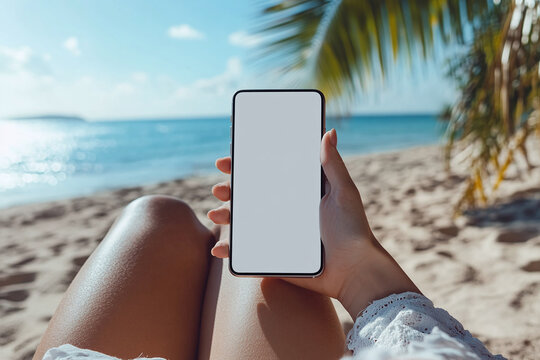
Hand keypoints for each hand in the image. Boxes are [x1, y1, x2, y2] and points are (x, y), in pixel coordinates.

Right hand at [208, 129, 418, 317]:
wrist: (355, 271)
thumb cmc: (353, 230)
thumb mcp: (343, 192)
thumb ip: (332, 164)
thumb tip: (329, 131)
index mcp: (298, 193)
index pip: (267, 174)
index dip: (247, 166)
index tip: (229, 159)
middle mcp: (285, 211)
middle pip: (250, 196)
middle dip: (230, 190)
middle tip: (219, 188)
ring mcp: (277, 235)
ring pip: (243, 223)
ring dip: (225, 217)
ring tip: (216, 214)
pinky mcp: (274, 257)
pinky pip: (247, 253)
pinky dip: (230, 251)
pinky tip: (220, 249)